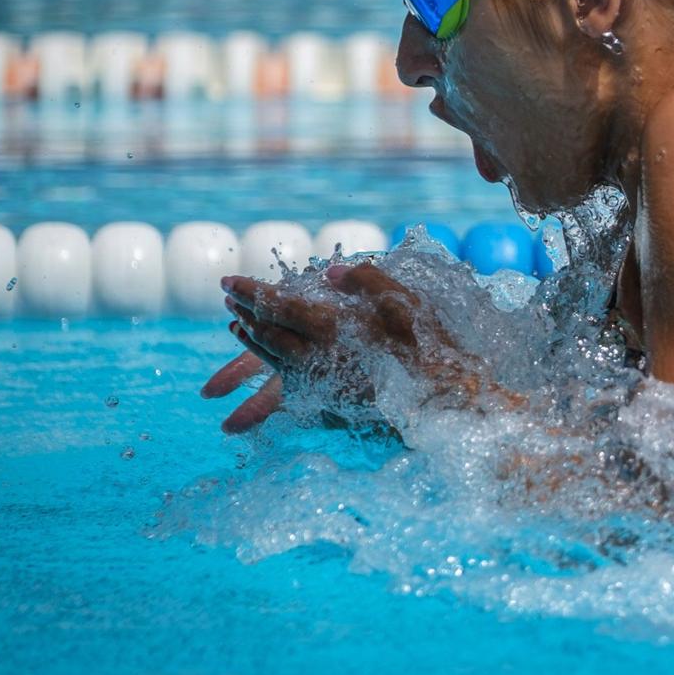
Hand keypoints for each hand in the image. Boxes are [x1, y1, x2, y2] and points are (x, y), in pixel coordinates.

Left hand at [204, 262, 505, 431]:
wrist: (446, 401)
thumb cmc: (429, 347)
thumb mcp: (402, 301)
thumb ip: (365, 281)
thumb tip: (331, 272)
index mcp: (331, 326)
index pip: (276, 304)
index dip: (249, 291)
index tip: (227, 280)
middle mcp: (317, 356)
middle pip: (266, 331)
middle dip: (245, 311)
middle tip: (229, 297)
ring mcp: (320, 382)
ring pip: (272, 359)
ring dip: (251, 339)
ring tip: (238, 326)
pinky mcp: (329, 402)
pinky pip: (288, 383)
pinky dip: (270, 368)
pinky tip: (270, 363)